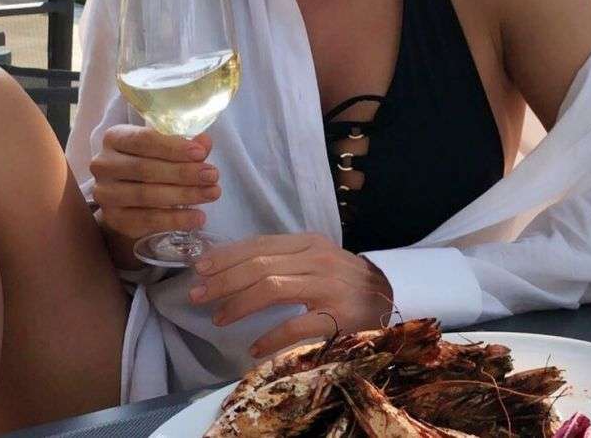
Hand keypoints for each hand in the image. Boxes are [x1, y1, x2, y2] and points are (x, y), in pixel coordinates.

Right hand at [91, 125, 220, 239]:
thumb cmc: (152, 163)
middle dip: (184, 173)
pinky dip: (176, 219)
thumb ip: (187, 146)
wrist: (130, 197)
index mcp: (115, 138)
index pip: (144, 139)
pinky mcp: (114, 218)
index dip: (173, 147)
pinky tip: (198, 217)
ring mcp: (106, 193)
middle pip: (146, 169)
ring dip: (184, 195)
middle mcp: (104, 164)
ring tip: (212, 194)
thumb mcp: (167, 149)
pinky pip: (148, 220)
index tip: (201, 153)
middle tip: (213, 175)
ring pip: (147, 195)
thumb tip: (205, 142)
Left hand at [189, 233, 393, 357]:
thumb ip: (283, 259)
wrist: (393, 296)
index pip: (259, 245)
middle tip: (197, 296)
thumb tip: (234, 266)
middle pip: (259, 266)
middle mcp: (317, 260)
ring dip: (238, 305)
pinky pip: (296, 326)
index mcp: (309, 243)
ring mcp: (328, 288)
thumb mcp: (316, 258)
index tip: (200, 269)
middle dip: (223, 281)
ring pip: (272, 289)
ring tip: (218, 318)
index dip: (226, 257)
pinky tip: (254, 347)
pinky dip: (271, 337)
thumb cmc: (346, 280)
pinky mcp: (338, 317)